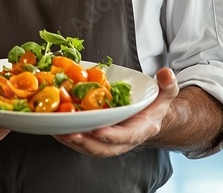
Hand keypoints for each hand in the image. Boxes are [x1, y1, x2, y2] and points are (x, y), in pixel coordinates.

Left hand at [52, 67, 178, 156]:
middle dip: (86, 142)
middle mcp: (122, 140)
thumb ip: (167, 85)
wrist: (148, 118)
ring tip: (58, 131)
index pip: (126, 136)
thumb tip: (166, 73)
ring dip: (73, 141)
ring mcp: (108, 141)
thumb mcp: (164, 94)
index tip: (99, 131)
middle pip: (103, 148)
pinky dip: (67, 136)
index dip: (112, 135)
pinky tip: (55, 127)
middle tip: (71, 133)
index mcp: (139, 130)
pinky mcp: (95, 138)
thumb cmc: (153, 106)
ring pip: (89, 147)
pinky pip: (81, 141)